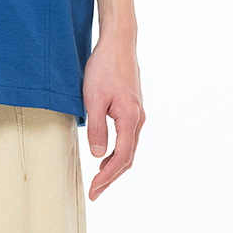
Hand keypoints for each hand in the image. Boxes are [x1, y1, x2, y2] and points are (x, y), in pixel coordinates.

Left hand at [81, 34, 145, 199]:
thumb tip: (97, 155)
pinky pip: (127, 135)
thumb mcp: (93, 98)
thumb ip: (97, 128)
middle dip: (111, 176)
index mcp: (130, 119)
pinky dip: (117, 149)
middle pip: (128, 156)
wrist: (118, 42)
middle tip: (95, 191)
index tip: (94, 190)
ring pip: (129, 147)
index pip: (122, 158)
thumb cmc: (105, 67)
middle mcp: (138, 119)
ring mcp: (137, 112)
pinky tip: (106, 151)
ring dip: (114, 163)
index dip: (108, 177)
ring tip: (99, 176)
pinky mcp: (133, 106)